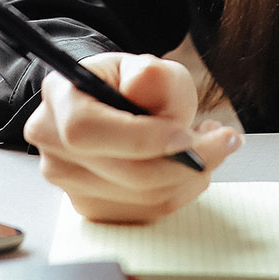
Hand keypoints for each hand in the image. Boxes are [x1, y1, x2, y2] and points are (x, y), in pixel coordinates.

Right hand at [23, 52, 242, 223]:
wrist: (113, 104)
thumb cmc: (130, 83)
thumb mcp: (147, 67)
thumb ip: (151, 75)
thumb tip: (143, 90)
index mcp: (59, 98)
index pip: (87, 130)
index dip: (142, 138)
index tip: (188, 135)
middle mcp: (54, 146)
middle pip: (124, 173)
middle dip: (187, 161)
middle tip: (224, 140)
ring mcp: (68, 184)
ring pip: (143, 198)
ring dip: (191, 176)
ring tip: (209, 144)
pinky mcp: (91, 208)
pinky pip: (148, 212)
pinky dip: (181, 190)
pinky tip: (191, 164)